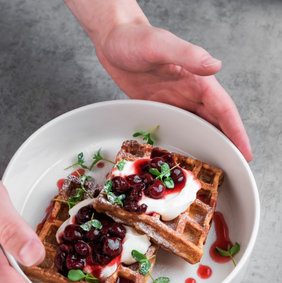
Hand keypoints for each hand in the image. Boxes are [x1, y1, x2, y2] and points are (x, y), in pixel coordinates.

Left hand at [94, 23, 252, 161]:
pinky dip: (187, 140)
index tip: (245, 152)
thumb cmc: (134, 38)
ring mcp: (176, 100)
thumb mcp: (159, 45)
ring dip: (209, 145)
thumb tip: (214, 66)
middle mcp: (190, 92)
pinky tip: (188, 152)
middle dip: (228, 144)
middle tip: (235, 168)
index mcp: (197, 79)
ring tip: (215, 167)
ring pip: (199, 126)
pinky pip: (179, 126)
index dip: (236, 132)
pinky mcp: (161, 106)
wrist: (114, 40)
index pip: (224, 109)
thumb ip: (187, 55)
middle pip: (216, 122)